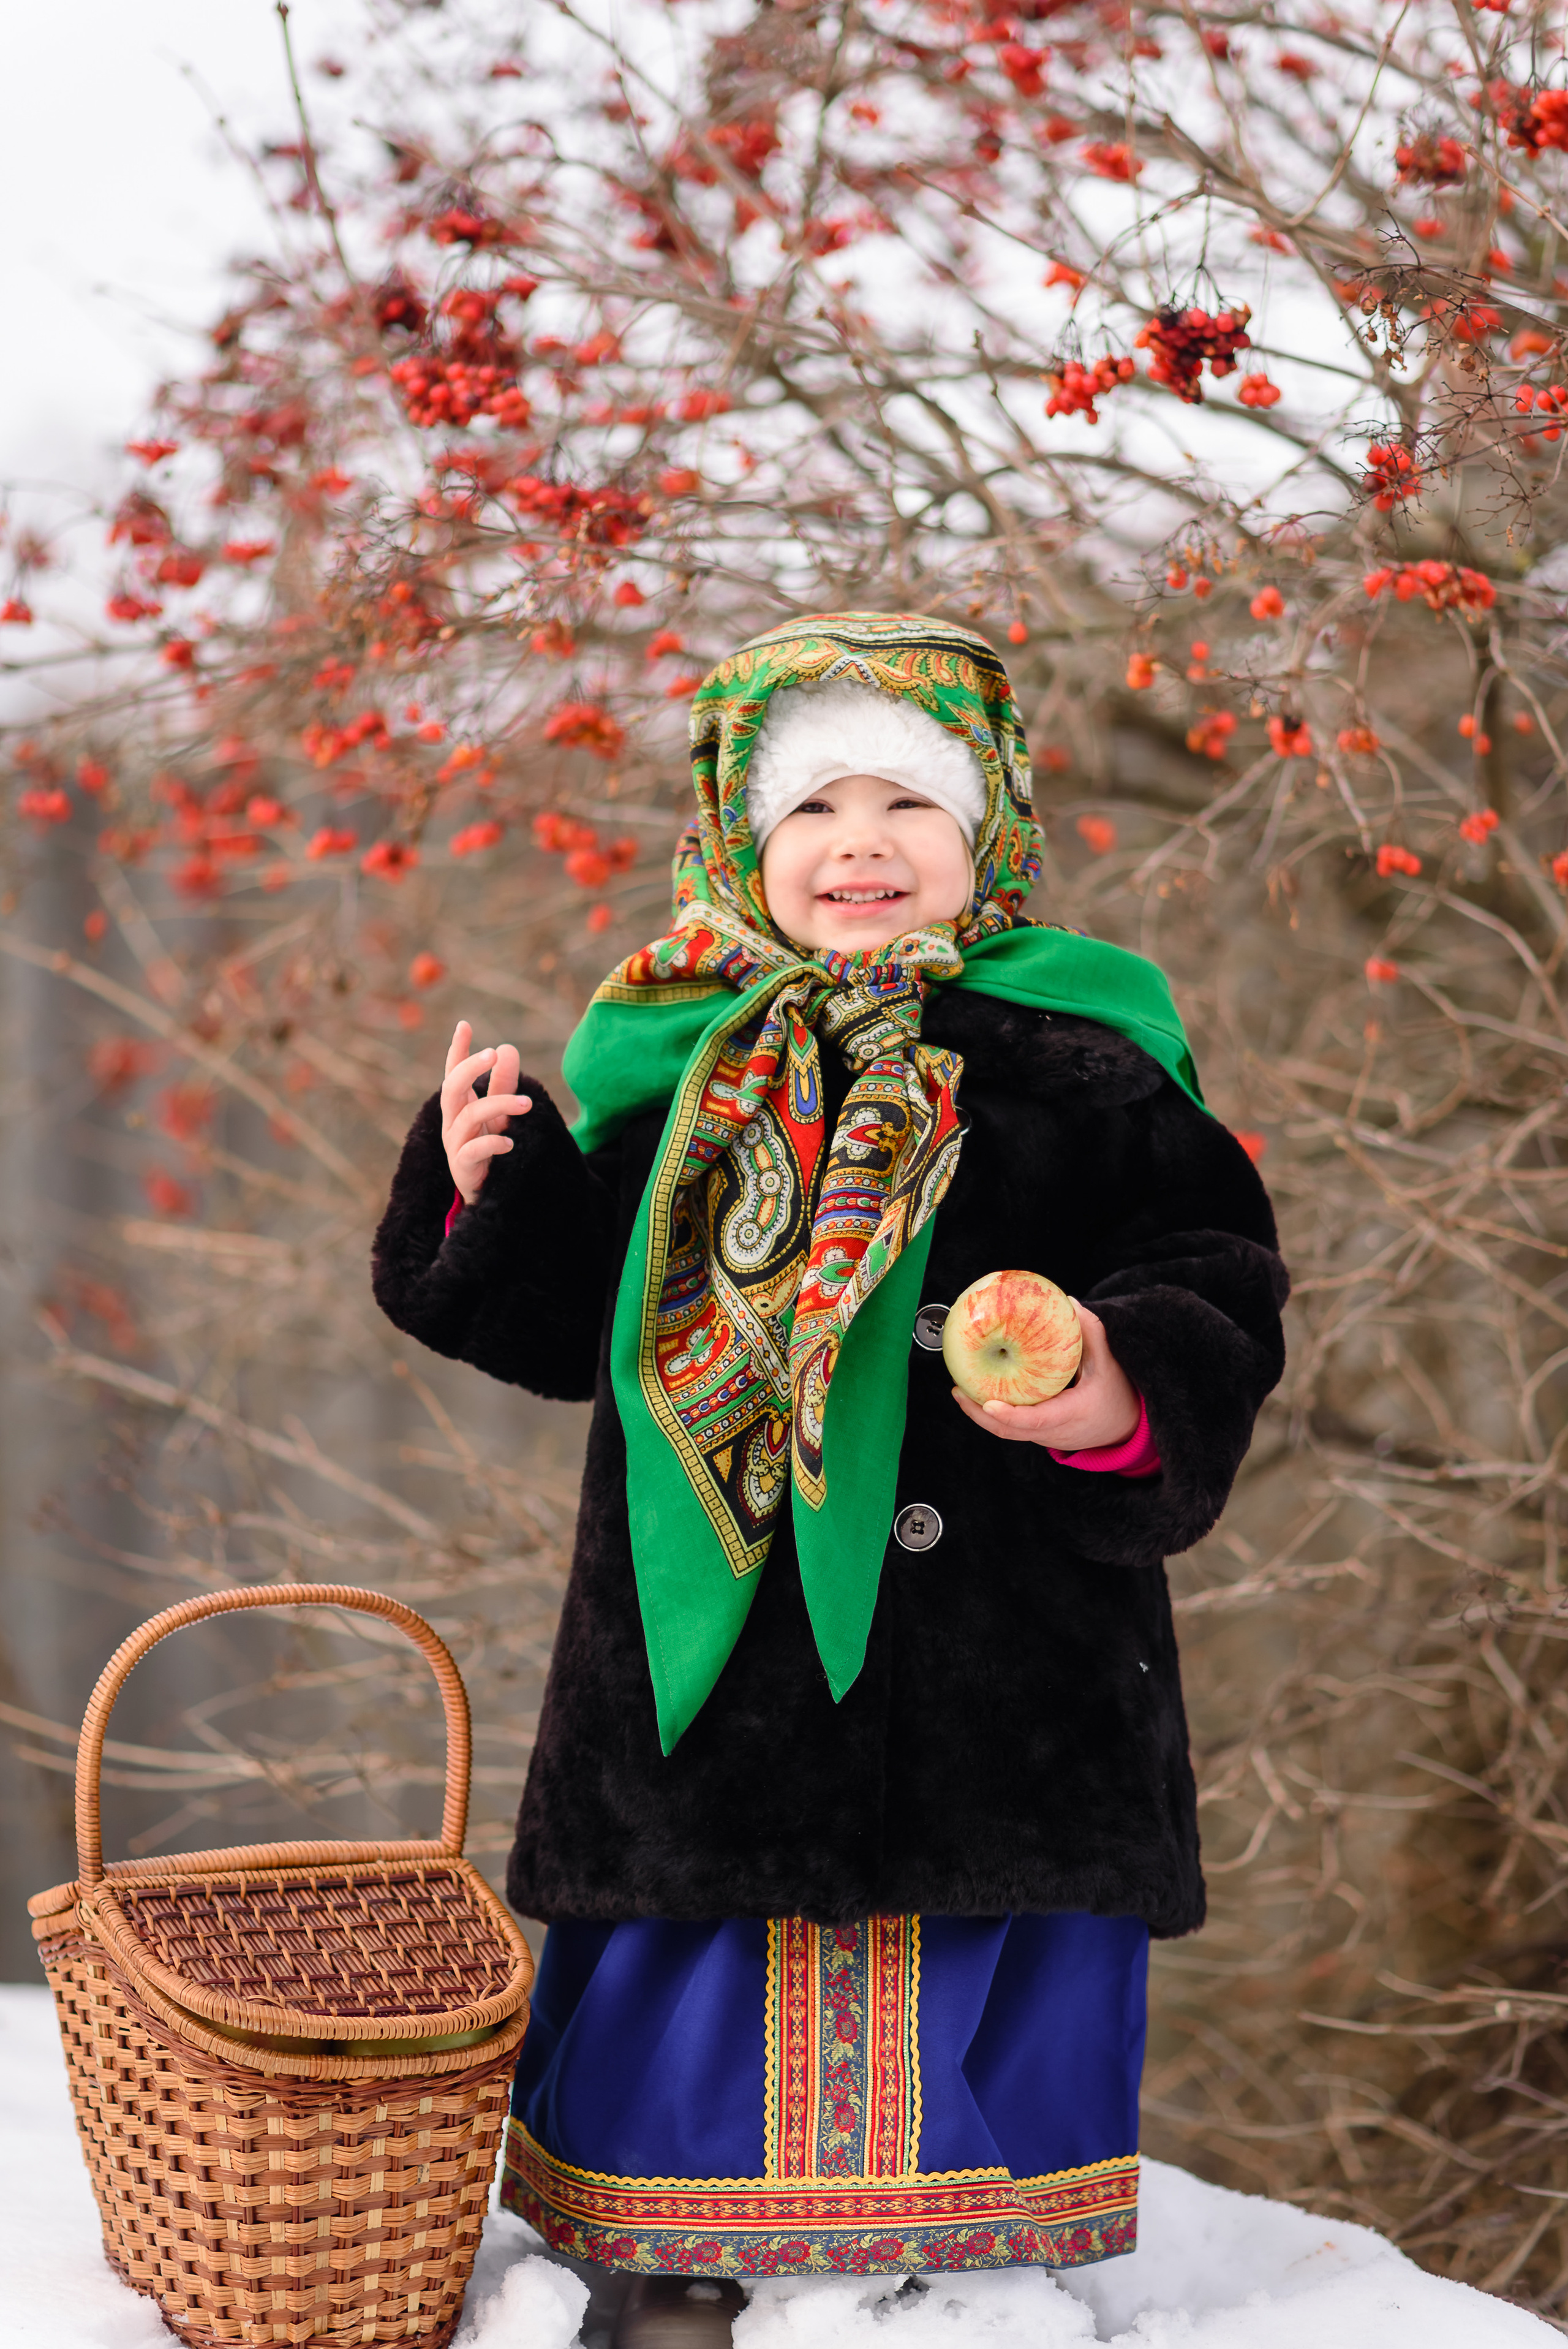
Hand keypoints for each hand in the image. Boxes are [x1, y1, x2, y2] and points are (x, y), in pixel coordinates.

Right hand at [441, 1020, 530, 1203]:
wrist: (487, 1194)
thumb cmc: (491, 1150)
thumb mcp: (501, 1114)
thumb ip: (504, 1084)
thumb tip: (508, 1047)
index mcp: (460, 1107)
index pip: (453, 1074)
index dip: (457, 1050)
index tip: (464, 1024)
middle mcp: (453, 1123)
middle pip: (451, 1089)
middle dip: (469, 1068)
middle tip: (492, 1053)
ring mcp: (455, 1145)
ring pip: (468, 1117)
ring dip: (498, 1105)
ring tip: (527, 1104)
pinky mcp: (463, 1168)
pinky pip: (472, 1151)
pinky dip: (492, 1144)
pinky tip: (511, 1143)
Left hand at [952, 1302, 1141, 1451]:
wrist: (1126, 1428)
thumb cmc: (1118, 1393)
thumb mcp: (1109, 1363)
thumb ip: (1091, 1333)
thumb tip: (1068, 1301)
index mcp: (1073, 1414)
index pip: (1036, 1421)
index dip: (1010, 1415)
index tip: (988, 1404)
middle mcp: (1056, 1432)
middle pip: (1010, 1431)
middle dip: (979, 1414)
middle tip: (958, 1389)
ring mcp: (1047, 1438)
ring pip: (1008, 1432)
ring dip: (982, 1415)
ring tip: (960, 1390)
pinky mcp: (1041, 1437)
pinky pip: (1014, 1429)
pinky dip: (995, 1415)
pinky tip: (980, 1393)